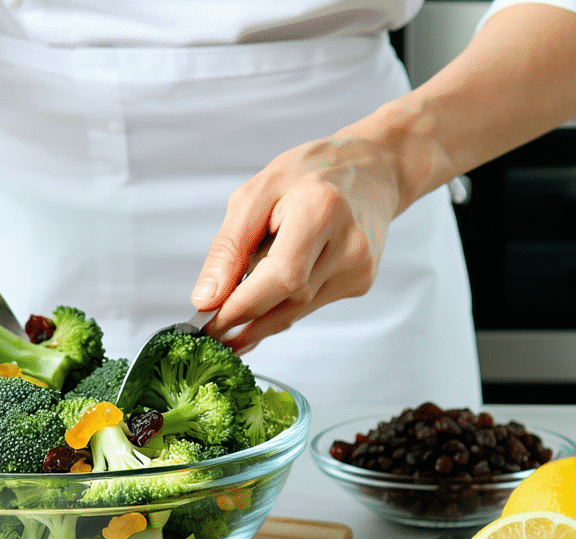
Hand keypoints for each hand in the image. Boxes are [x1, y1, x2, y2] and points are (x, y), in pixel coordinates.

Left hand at [191, 132, 403, 353]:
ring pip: (297, 312)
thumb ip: (229, 248)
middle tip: (209, 332)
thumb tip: (206, 299)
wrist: (369, 169)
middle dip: (244, 320)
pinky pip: (309, 307)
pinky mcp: (360, 282)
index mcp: (321, 209)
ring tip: (228, 323)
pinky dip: (280, 308)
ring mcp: (360, 267)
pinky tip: (263, 302)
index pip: (281, 276)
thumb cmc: (306, 175)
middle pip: (289, 301)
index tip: (207, 323)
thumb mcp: (254, 195)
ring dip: (258, 321)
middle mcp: (349, 243)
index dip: (241, 306)